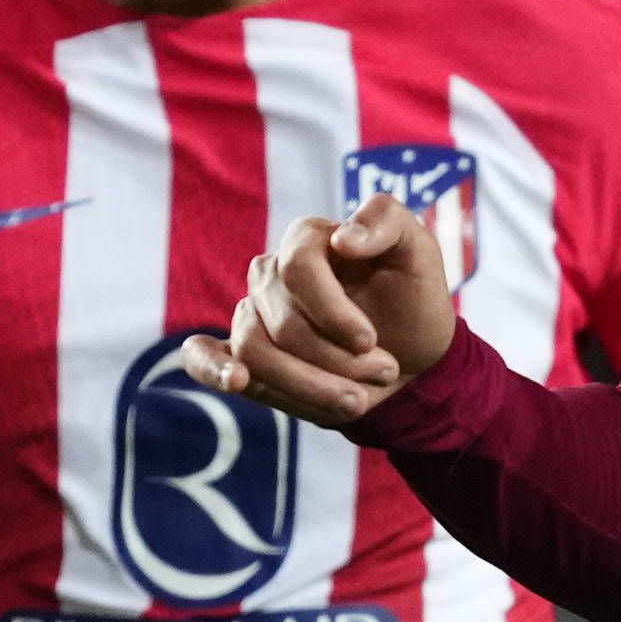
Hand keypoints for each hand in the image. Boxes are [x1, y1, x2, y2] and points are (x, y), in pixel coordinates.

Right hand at [187, 190, 456, 432]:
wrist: (415, 361)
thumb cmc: (413, 302)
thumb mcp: (419, 253)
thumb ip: (387, 222)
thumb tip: (342, 239)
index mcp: (306, 240)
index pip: (298, 269)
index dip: (333, 313)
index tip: (371, 341)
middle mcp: (270, 274)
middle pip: (281, 323)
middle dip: (336, 360)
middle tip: (385, 371)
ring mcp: (251, 315)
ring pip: (256, 353)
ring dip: (310, 385)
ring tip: (357, 400)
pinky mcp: (244, 357)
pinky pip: (201, 356)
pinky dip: (212, 370)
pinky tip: (236, 383)